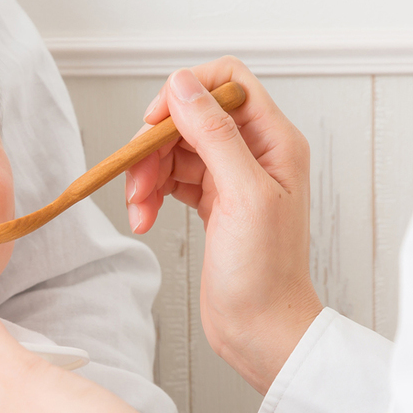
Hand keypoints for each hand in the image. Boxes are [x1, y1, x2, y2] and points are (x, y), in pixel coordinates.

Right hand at [125, 58, 321, 393]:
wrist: (261, 331)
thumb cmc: (266, 274)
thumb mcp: (242, 195)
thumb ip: (214, 135)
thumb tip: (183, 86)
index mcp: (275, 141)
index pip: (228, 82)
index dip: (186, 92)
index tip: (155, 122)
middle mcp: (255, 152)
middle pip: (192, 116)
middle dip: (155, 144)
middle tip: (137, 180)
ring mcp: (232, 177)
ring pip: (176, 148)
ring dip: (147, 174)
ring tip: (138, 209)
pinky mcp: (213, 202)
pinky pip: (172, 178)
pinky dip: (151, 194)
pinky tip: (144, 218)